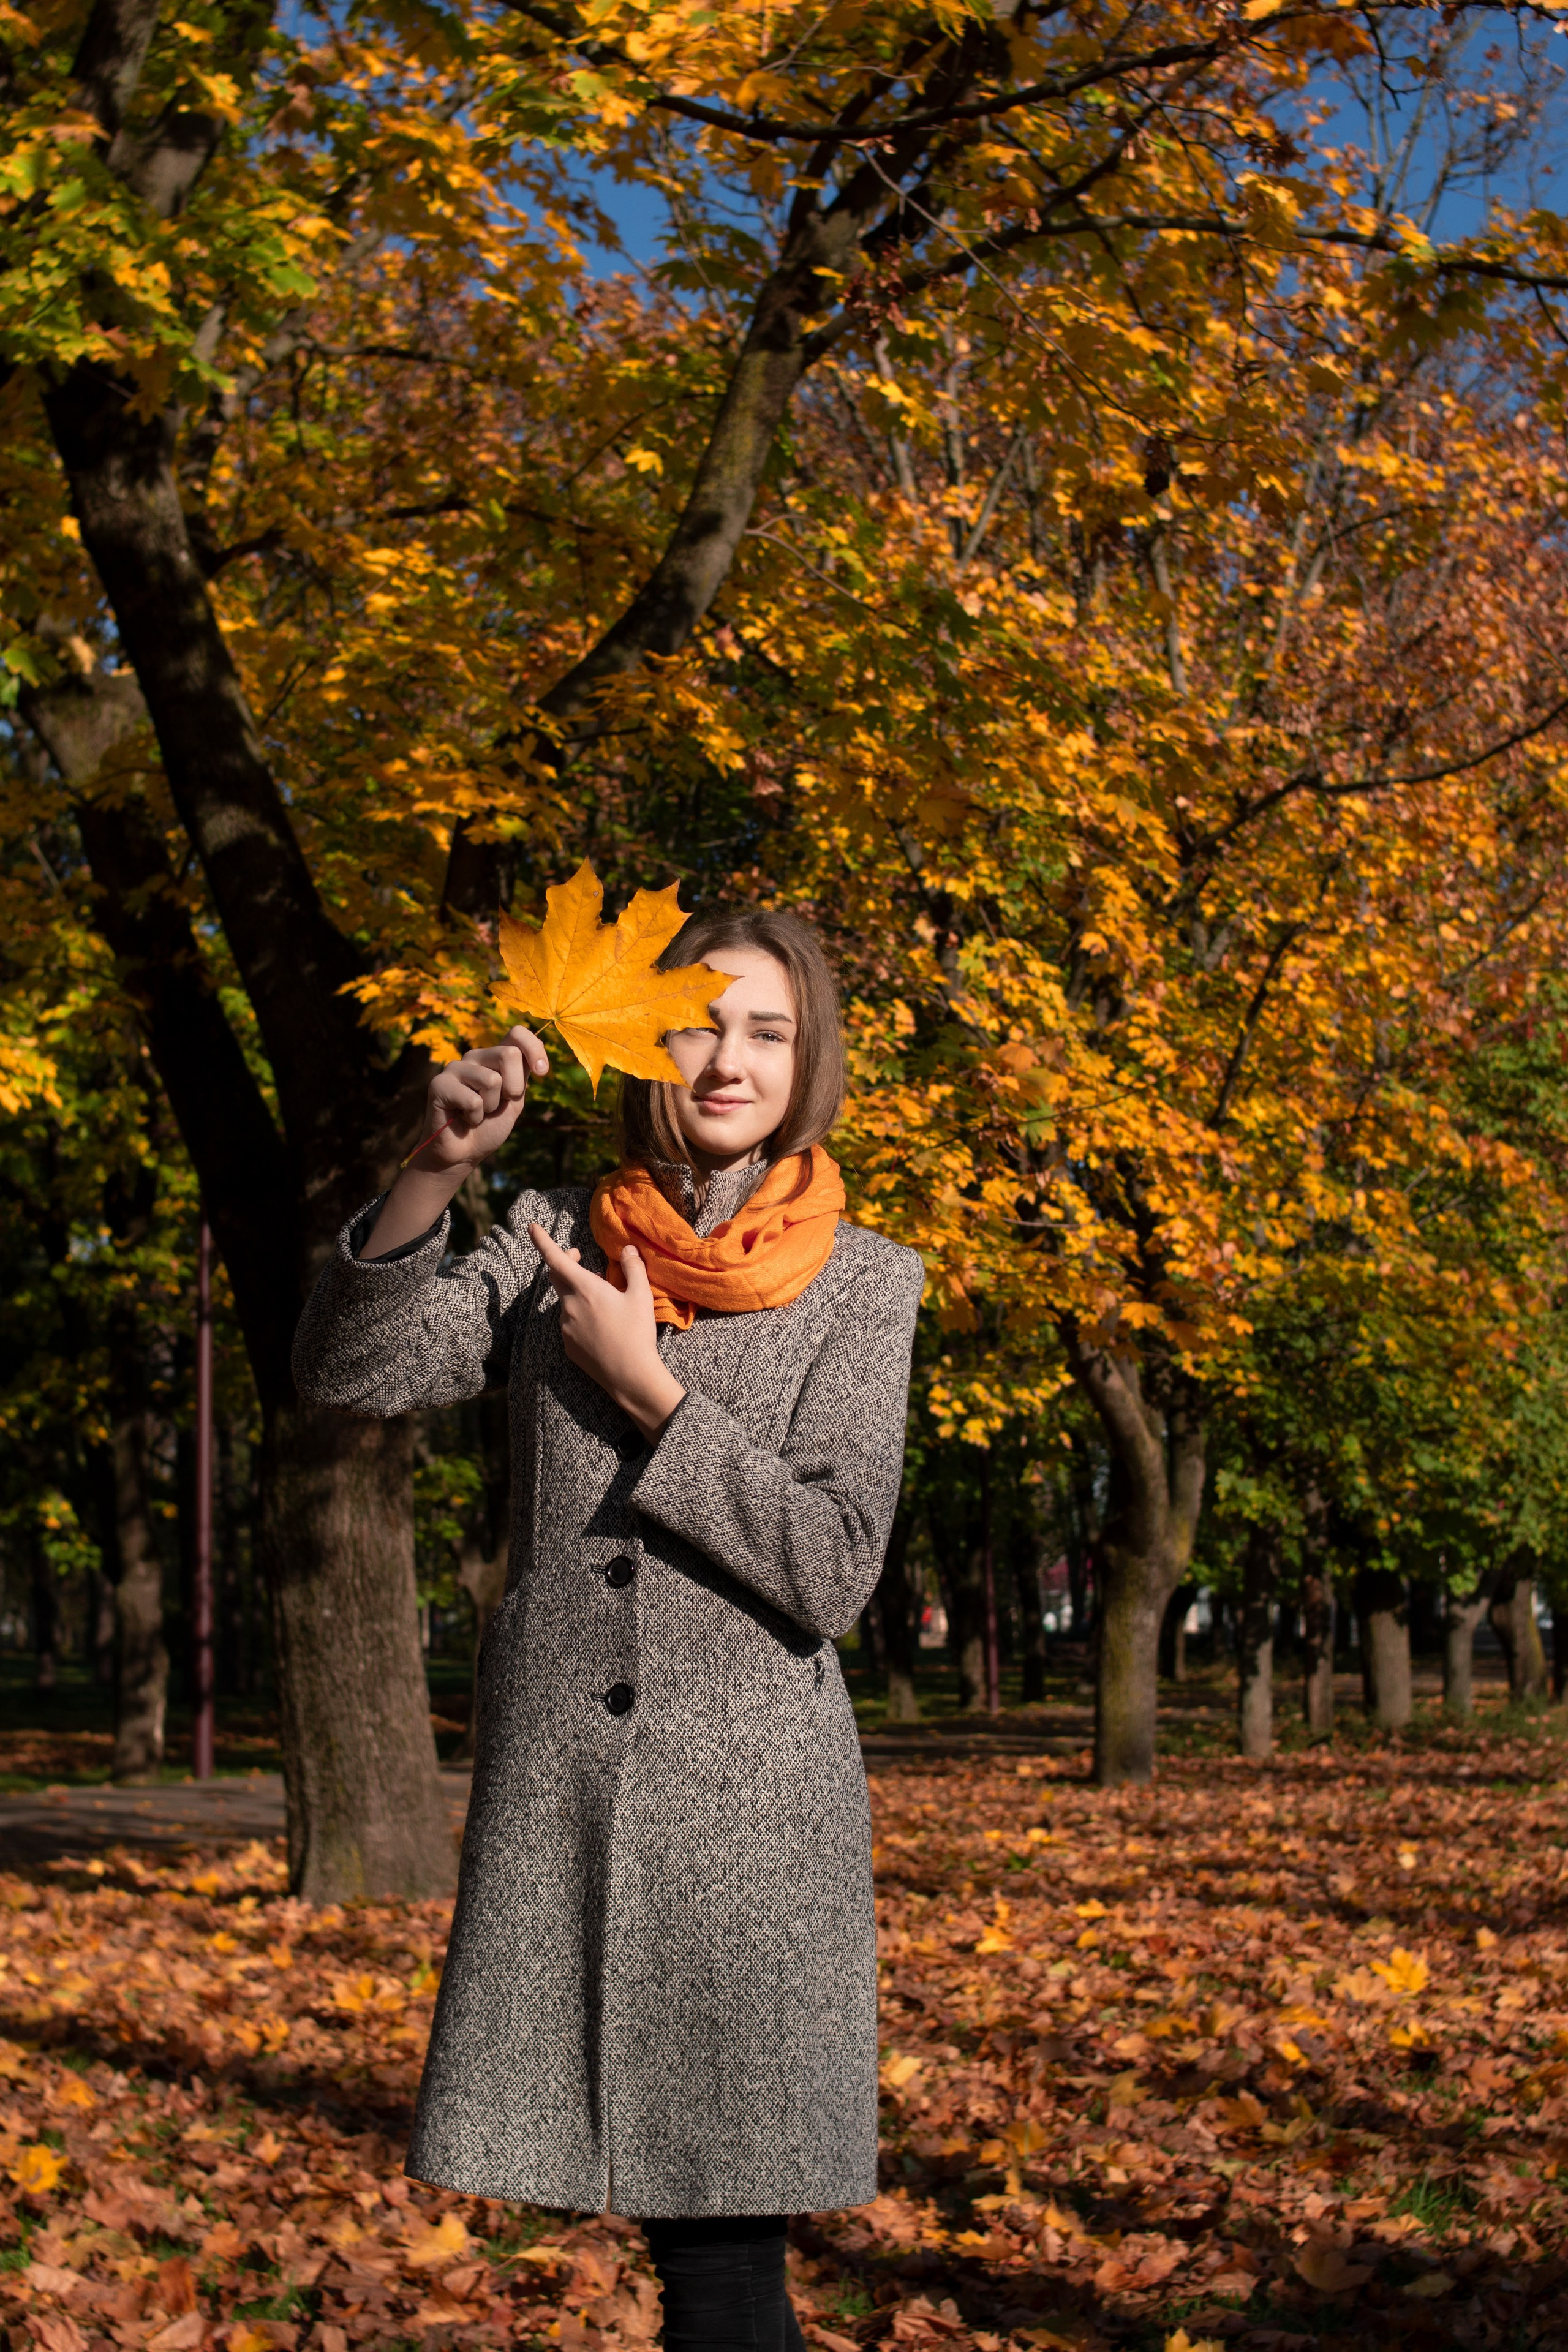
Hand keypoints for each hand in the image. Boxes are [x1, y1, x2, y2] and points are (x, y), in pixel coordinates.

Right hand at [361, 1026, 548, 1258]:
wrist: (463, 1153)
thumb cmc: (489, 1126)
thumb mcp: (514, 1099)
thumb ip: (523, 1074)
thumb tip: (536, 1058)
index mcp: (495, 1057)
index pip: (517, 1033)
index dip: (534, 1048)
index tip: (541, 1072)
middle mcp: (475, 1057)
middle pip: (509, 1054)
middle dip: (513, 1088)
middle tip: (497, 1105)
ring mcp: (455, 1068)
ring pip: (492, 1080)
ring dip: (491, 1106)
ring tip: (477, 1113)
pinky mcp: (439, 1084)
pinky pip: (473, 1100)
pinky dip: (474, 1118)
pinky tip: (463, 1119)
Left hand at [531, 1225, 686, 1440]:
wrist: (630, 1376)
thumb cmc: (636, 1333)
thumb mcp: (641, 1296)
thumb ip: (633, 1268)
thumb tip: (628, 1249)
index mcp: (585, 1289)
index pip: (555, 1259)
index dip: (542, 1241)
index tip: (531, 1228)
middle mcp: (569, 1306)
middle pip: (557, 1277)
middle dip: (565, 1264)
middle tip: (580, 1259)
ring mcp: (565, 1327)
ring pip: (566, 1301)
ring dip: (577, 1294)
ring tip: (602, 1300)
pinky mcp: (567, 1345)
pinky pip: (569, 1323)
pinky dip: (579, 1315)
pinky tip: (600, 1325)